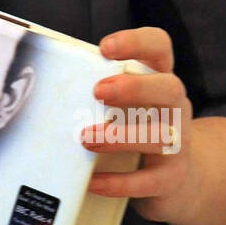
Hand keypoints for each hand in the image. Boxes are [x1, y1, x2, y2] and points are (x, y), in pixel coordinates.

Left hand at [81, 26, 197, 222]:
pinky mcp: (170, 178)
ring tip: (86, 138)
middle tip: (99, 91)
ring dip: (120, 136)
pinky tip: (93, 181)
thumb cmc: (139, 131)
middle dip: (134, 88)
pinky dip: (118, 182)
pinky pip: (147, 181)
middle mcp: (174, 108)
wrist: (179, 179)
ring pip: (160, 136)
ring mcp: (178, 144)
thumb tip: (45, 83)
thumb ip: (100, 90)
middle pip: (169, 88)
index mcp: (159, 81)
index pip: (159, 48)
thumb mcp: (128, 105)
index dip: (137, 42)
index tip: (105, 48)